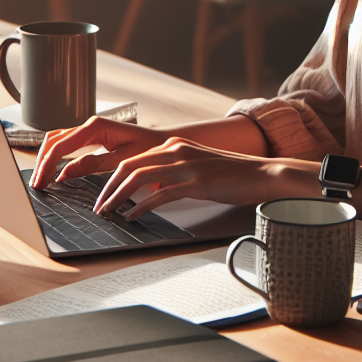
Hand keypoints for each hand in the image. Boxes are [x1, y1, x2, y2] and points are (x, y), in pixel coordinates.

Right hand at [30, 116, 170, 188]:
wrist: (164, 142)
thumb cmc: (149, 149)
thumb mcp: (121, 161)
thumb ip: (92, 165)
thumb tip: (64, 173)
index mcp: (96, 127)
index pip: (61, 145)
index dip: (47, 165)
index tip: (40, 183)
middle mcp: (90, 124)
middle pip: (54, 140)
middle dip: (42, 162)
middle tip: (36, 184)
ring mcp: (90, 129)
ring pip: (58, 140)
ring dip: (47, 158)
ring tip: (41, 179)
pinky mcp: (92, 136)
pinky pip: (68, 143)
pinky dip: (57, 155)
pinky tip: (54, 171)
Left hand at [93, 138, 315, 218]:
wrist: (262, 174)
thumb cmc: (232, 174)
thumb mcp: (198, 165)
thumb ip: (174, 171)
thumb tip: (151, 189)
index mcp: (176, 144)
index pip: (134, 159)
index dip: (113, 177)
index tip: (103, 194)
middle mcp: (178, 150)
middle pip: (130, 166)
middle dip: (108, 188)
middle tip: (99, 206)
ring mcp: (187, 165)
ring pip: (140, 178)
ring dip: (118, 197)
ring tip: (108, 212)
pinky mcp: (198, 182)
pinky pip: (162, 194)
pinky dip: (142, 206)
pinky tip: (133, 216)